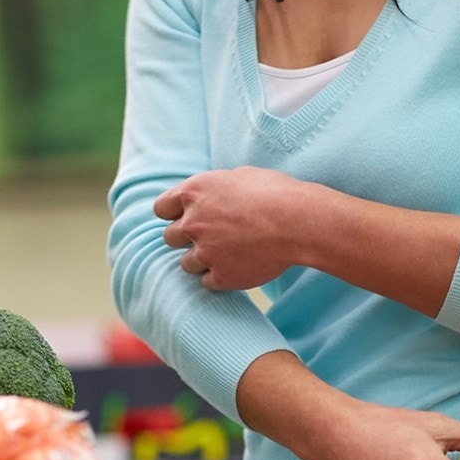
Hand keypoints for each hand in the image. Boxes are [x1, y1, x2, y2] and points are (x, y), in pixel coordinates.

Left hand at [154, 167, 310, 290]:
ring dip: (202, 260)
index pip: (161, 208)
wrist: (299, 222)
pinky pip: (208, 282)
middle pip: (170, 238)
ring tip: (229, 253)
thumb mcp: (239, 177)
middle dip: (186, 238)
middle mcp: (192, 223)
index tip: (187, 217)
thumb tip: (208, 196)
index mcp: (194, 192)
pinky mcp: (221, 277)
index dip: (174, 214)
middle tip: (211, 237)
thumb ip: (214, 190)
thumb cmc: (276, 193)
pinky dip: (220, 277)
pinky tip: (238, 267)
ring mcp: (204, 252)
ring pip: (187, 264)